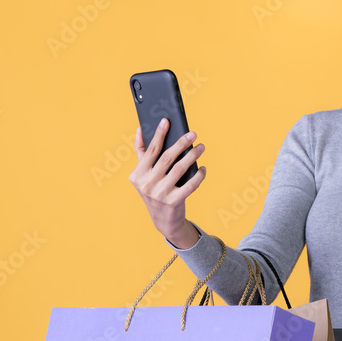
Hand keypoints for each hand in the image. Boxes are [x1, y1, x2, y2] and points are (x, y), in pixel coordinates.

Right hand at [128, 118, 206, 244]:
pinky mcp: (174, 202)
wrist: (163, 219)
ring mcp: (160, 194)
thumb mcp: (144, 174)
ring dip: (193, 156)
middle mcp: (147, 184)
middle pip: (167, 157)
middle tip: (193, 134)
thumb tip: (140, 129)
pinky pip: (190, 184)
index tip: (167, 120)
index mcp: (137, 175)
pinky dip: (199, 175)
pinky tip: (203, 167)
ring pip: (180, 168)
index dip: (159, 134)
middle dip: (181, 143)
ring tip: (201, 147)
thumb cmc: (154, 190)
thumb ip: (141, 152)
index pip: (151, 150)